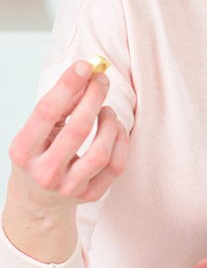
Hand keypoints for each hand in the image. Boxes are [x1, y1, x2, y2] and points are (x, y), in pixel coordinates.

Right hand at [4, 61, 128, 262]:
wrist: (38, 200)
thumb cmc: (40, 155)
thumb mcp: (38, 132)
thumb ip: (60, 107)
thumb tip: (86, 77)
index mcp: (23, 152)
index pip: (46, 113)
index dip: (67, 86)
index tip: (84, 66)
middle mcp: (45, 172)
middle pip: (78, 130)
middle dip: (94, 98)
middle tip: (102, 80)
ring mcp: (69, 187)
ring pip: (100, 152)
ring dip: (109, 123)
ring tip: (107, 110)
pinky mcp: (91, 195)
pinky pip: (115, 166)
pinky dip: (121, 141)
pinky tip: (116, 128)